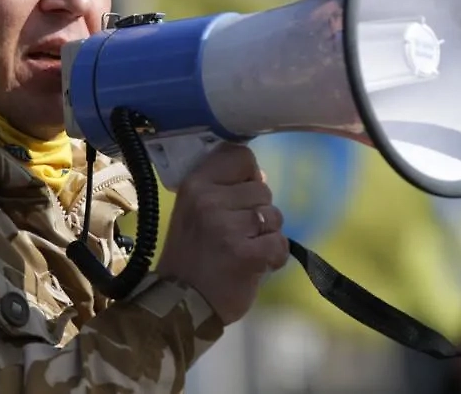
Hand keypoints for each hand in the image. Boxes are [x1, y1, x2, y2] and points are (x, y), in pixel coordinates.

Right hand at [154, 143, 287, 324]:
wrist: (180, 305)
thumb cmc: (191, 256)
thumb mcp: (194, 210)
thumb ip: (223, 188)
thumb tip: (260, 175)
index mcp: (195, 184)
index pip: (240, 156)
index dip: (247, 175)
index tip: (237, 196)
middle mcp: (209, 200)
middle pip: (262, 188)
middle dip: (257, 212)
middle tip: (235, 234)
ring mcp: (227, 227)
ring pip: (274, 215)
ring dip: (266, 235)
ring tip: (243, 250)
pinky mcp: (246, 254)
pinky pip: (280, 243)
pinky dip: (274, 257)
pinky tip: (254, 265)